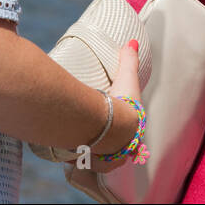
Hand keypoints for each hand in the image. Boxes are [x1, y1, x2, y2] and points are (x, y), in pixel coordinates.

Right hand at [85, 41, 143, 173]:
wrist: (108, 127)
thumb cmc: (121, 104)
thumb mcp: (127, 79)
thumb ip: (129, 60)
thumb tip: (133, 42)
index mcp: (134, 133)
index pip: (133, 136)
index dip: (128, 132)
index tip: (119, 127)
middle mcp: (122, 150)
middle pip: (118, 151)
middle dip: (111, 145)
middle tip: (100, 135)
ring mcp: (105, 159)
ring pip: (101, 159)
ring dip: (94, 153)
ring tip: (84, 144)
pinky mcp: (88, 162)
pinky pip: (82, 162)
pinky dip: (77, 159)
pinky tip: (71, 154)